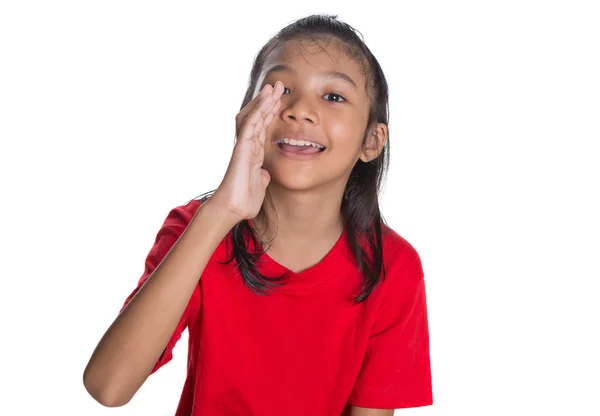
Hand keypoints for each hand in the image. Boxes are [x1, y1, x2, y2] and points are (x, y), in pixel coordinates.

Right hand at [210, 81, 283, 221]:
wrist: (233, 208)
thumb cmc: (244, 200)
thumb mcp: (259, 185)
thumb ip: (261, 177)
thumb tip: (264, 173)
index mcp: (253, 152)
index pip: (263, 127)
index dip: (271, 112)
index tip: (280, 100)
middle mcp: (247, 145)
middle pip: (258, 117)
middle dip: (268, 100)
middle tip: (279, 85)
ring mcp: (243, 145)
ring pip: (254, 117)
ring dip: (264, 101)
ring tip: (273, 86)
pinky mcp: (241, 148)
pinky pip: (251, 125)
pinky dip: (259, 112)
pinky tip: (267, 101)